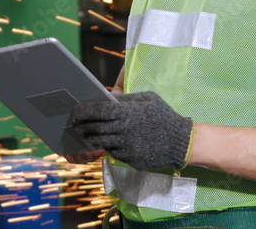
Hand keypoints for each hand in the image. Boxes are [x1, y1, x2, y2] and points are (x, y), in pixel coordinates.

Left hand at [71, 91, 192, 171]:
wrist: (180, 142)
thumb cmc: (164, 116)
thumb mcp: (148, 99)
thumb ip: (126, 99)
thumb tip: (107, 97)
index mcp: (128, 112)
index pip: (97, 110)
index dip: (83, 110)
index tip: (76, 111)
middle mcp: (124, 129)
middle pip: (93, 128)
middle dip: (81, 126)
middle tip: (75, 124)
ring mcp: (126, 146)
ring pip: (99, 142)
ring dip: (90, 138)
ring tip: (86, 134)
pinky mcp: (129, 158)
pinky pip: (112, 151)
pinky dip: (108, 146)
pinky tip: (108, 142)